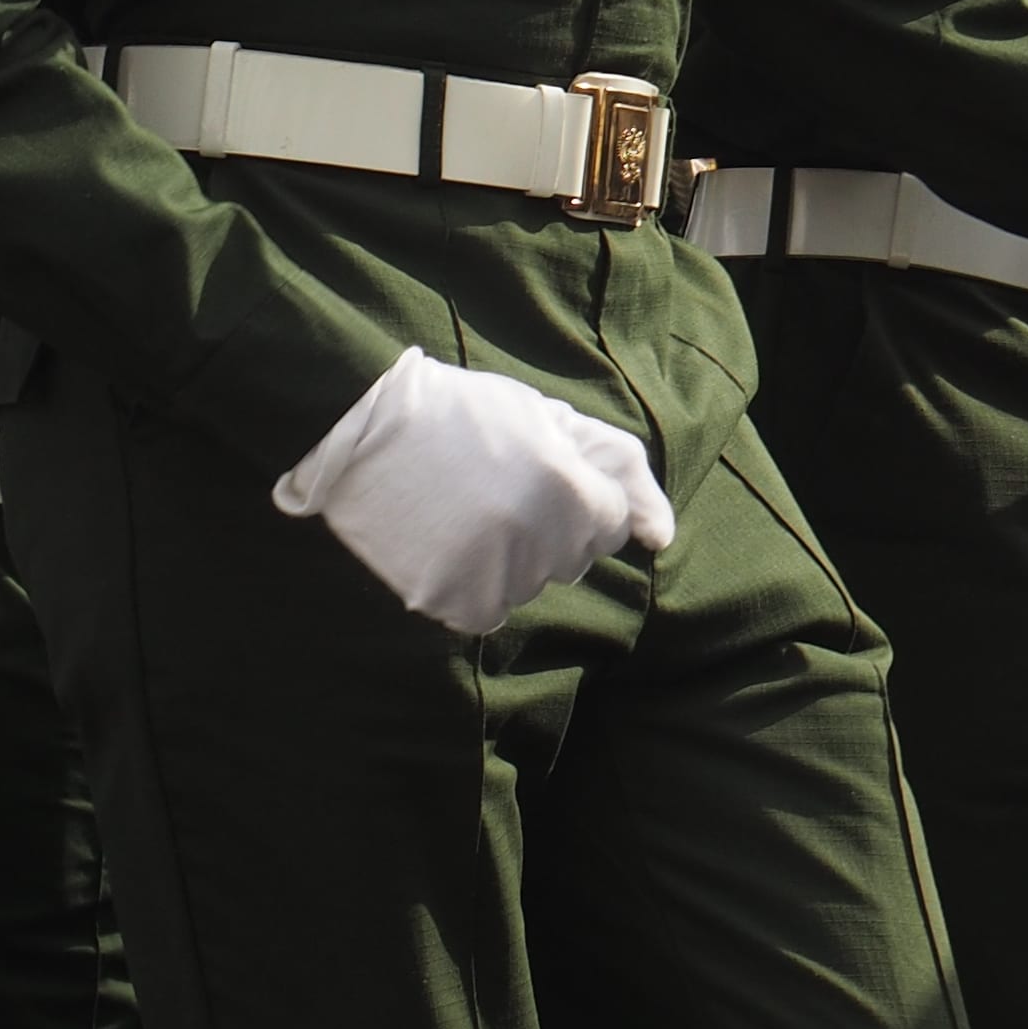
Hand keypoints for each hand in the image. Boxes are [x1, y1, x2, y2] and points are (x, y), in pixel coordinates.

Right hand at [269, 348, 675, 633]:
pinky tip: (448, 544)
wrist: (365, 426)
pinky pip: (485, 613)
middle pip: (573, 559)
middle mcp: (538, 539)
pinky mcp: (446, 600)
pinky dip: (471, 588)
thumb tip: (662, 538)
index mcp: (571, 490)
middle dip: (551, 529)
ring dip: (509, 559)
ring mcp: (491, 574)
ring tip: (467, 512)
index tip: (540, 476)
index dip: (581, 499)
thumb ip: (624, 474)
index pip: (610, 526)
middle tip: (497, 490)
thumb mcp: (557, 423)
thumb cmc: (471, 415)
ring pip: (529, 586)